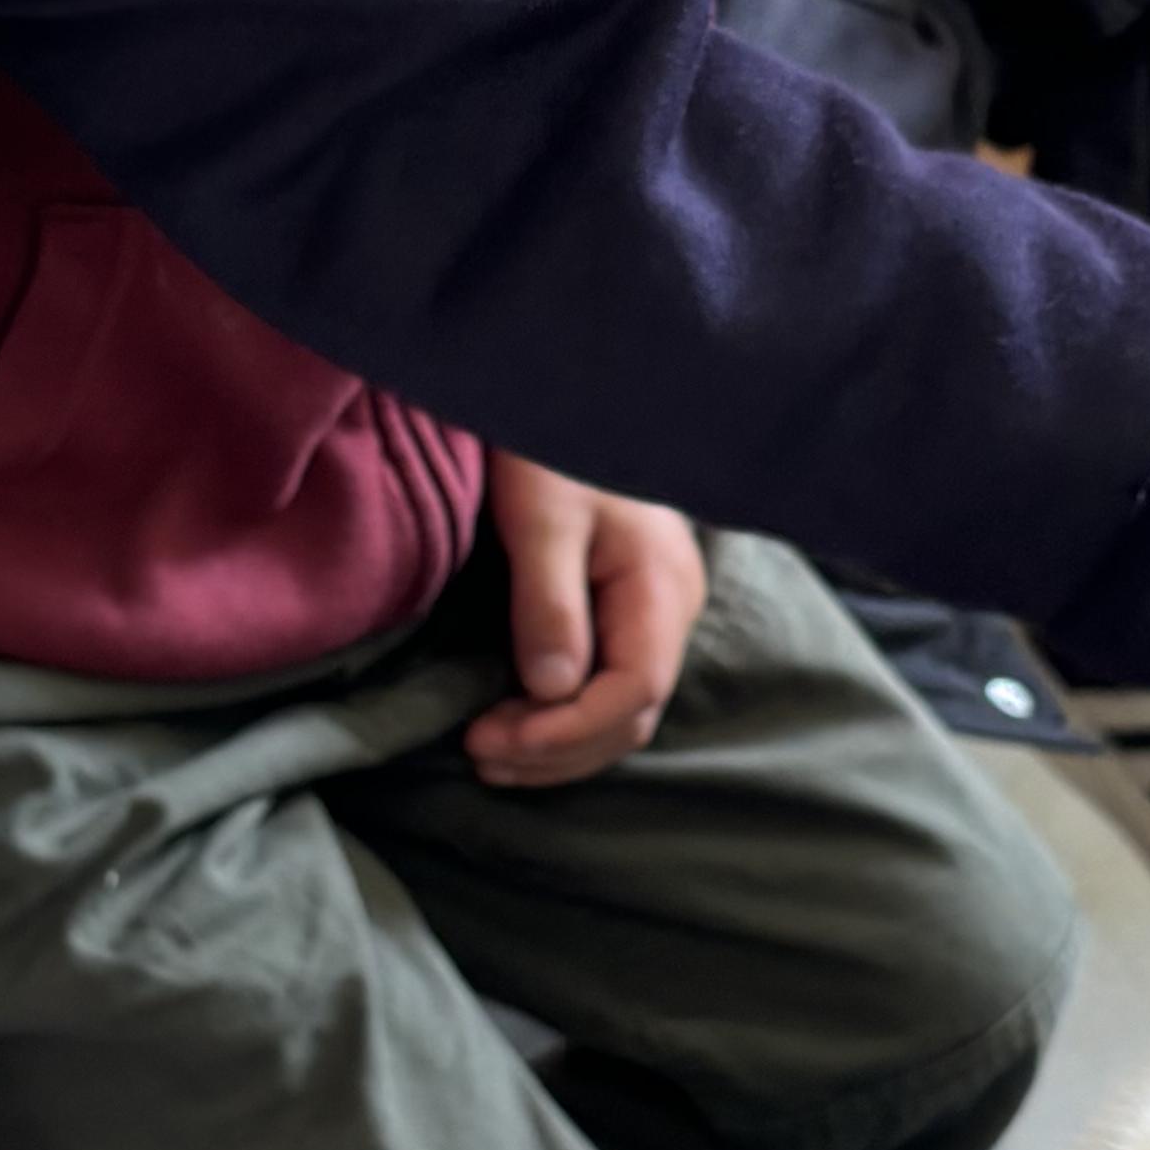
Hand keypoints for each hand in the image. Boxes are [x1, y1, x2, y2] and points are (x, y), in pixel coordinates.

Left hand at [468, 459, 707, 788]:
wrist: (564, 395)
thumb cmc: (553, 445)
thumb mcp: (541, 516)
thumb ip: (548, 602)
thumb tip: (550, 690)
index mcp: (661, 587)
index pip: (634, 690)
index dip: (568, 731)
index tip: (494, 736)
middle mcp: (670, 610)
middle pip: (632, 715)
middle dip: (557, 749)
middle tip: (479, 752)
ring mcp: (654, 613)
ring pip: (621, 711)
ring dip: (558, 746)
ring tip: (489, 755)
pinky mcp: (625, 611)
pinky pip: (606, 686)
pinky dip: (562, 720)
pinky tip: (517, 726)